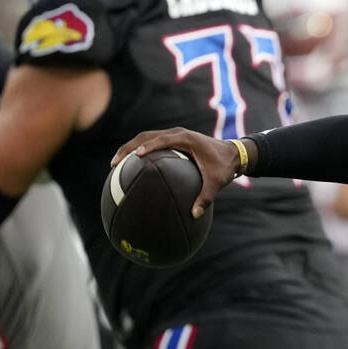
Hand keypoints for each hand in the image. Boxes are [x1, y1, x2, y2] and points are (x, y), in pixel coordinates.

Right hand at [111, 128, 242, 218]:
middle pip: (146, 135)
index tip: (136, 156)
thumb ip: (206, 198)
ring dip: (129, 148)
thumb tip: (194, 215)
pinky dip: (138, 151)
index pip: (164, 139)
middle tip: (115, 163)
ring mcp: (174, 135)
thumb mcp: (217, 183)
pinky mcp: (172, 140)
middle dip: (128, 147)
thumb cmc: (224, 167)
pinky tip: (129, 167)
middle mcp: (178, 133)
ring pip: (145, 137)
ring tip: (115, 165)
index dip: (149, 146)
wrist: (232, 153)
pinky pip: (151, 143)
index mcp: (187, 139)